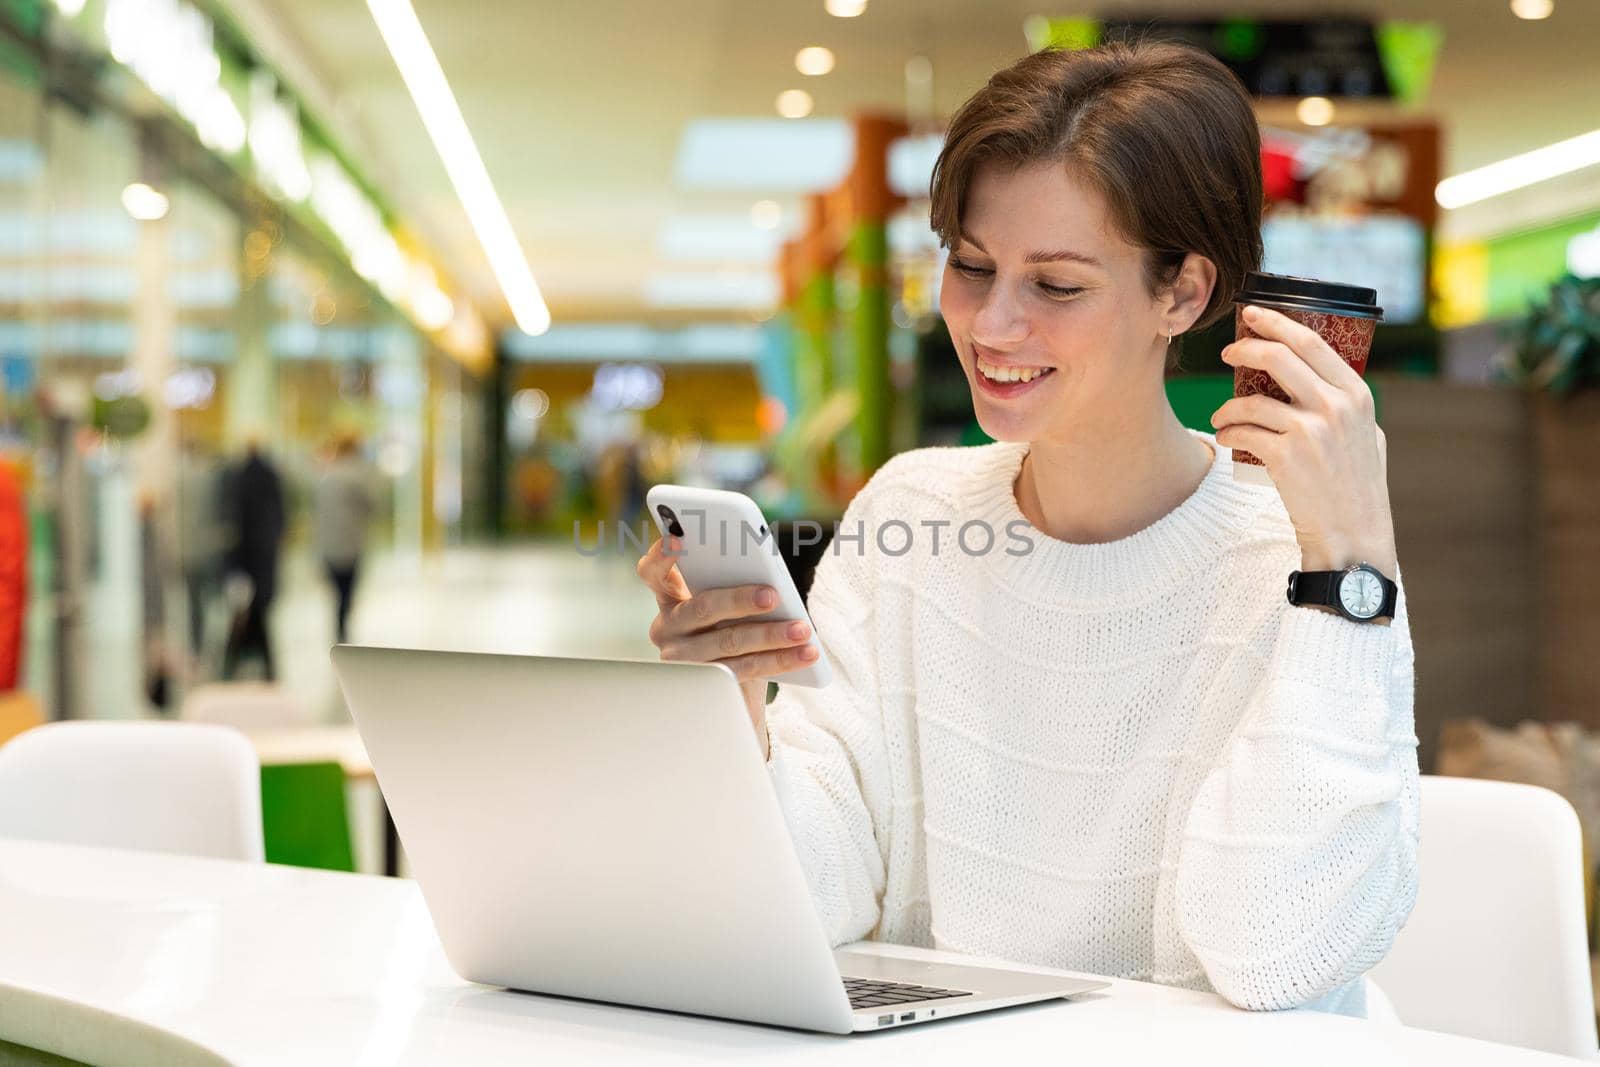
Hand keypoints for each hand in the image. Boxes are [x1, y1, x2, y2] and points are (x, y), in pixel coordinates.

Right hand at [635, 535, 818, 751]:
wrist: (734, 690)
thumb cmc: (731, 630)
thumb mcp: (728, 606)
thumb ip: (732, 585)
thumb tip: (767, 580)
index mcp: (669, 599)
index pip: (653, 573)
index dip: (661, 556)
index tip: (679, 538)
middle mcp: (667, 628)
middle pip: (702, 607)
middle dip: (740, 600)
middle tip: (773, 595)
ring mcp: (683, 659)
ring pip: (729, 641)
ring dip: (771, 634)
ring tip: (802, 629)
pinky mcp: (707, 685)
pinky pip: (747, 668)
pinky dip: (781, 660)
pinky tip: (806, 654)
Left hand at [1212, 305, 1397, 577]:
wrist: (1352, 533)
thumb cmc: (1357, 485)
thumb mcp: (1367, 434)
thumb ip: (1344, 403)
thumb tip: (1312, 374)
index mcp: (1356, 394)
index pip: (1312, 342)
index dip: (1278, 323)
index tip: (1254, 315)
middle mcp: (1335, 406)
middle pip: (1279, 356)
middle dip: (1246, 347)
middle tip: (1227, 351)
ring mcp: (1310, 430)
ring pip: (1251, 399)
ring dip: (1227, 405)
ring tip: (1222, 416)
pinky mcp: (1285, 456)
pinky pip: (1242, 431)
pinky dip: (1226, 431)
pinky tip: (1225, 436)